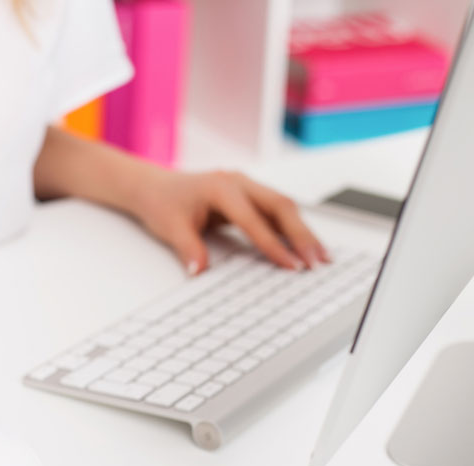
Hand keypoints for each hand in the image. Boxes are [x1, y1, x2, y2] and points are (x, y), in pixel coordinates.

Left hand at [128, 170, 328, 273]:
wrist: (154, 187)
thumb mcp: (170, 228)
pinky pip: (277, 210)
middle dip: (302, 235)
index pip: (253, 219)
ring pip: (284, 207)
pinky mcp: (249, 195)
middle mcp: (239, 182)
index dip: (272, 244)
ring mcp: (246, 186)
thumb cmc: (163, 203)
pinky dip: (293, 228)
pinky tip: (306, 246)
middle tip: (318, 262)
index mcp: (221, 187)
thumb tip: (200, 272)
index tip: (290, 265)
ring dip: (303, 232)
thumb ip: (188, 249)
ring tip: (322, 257)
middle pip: (280, 206)